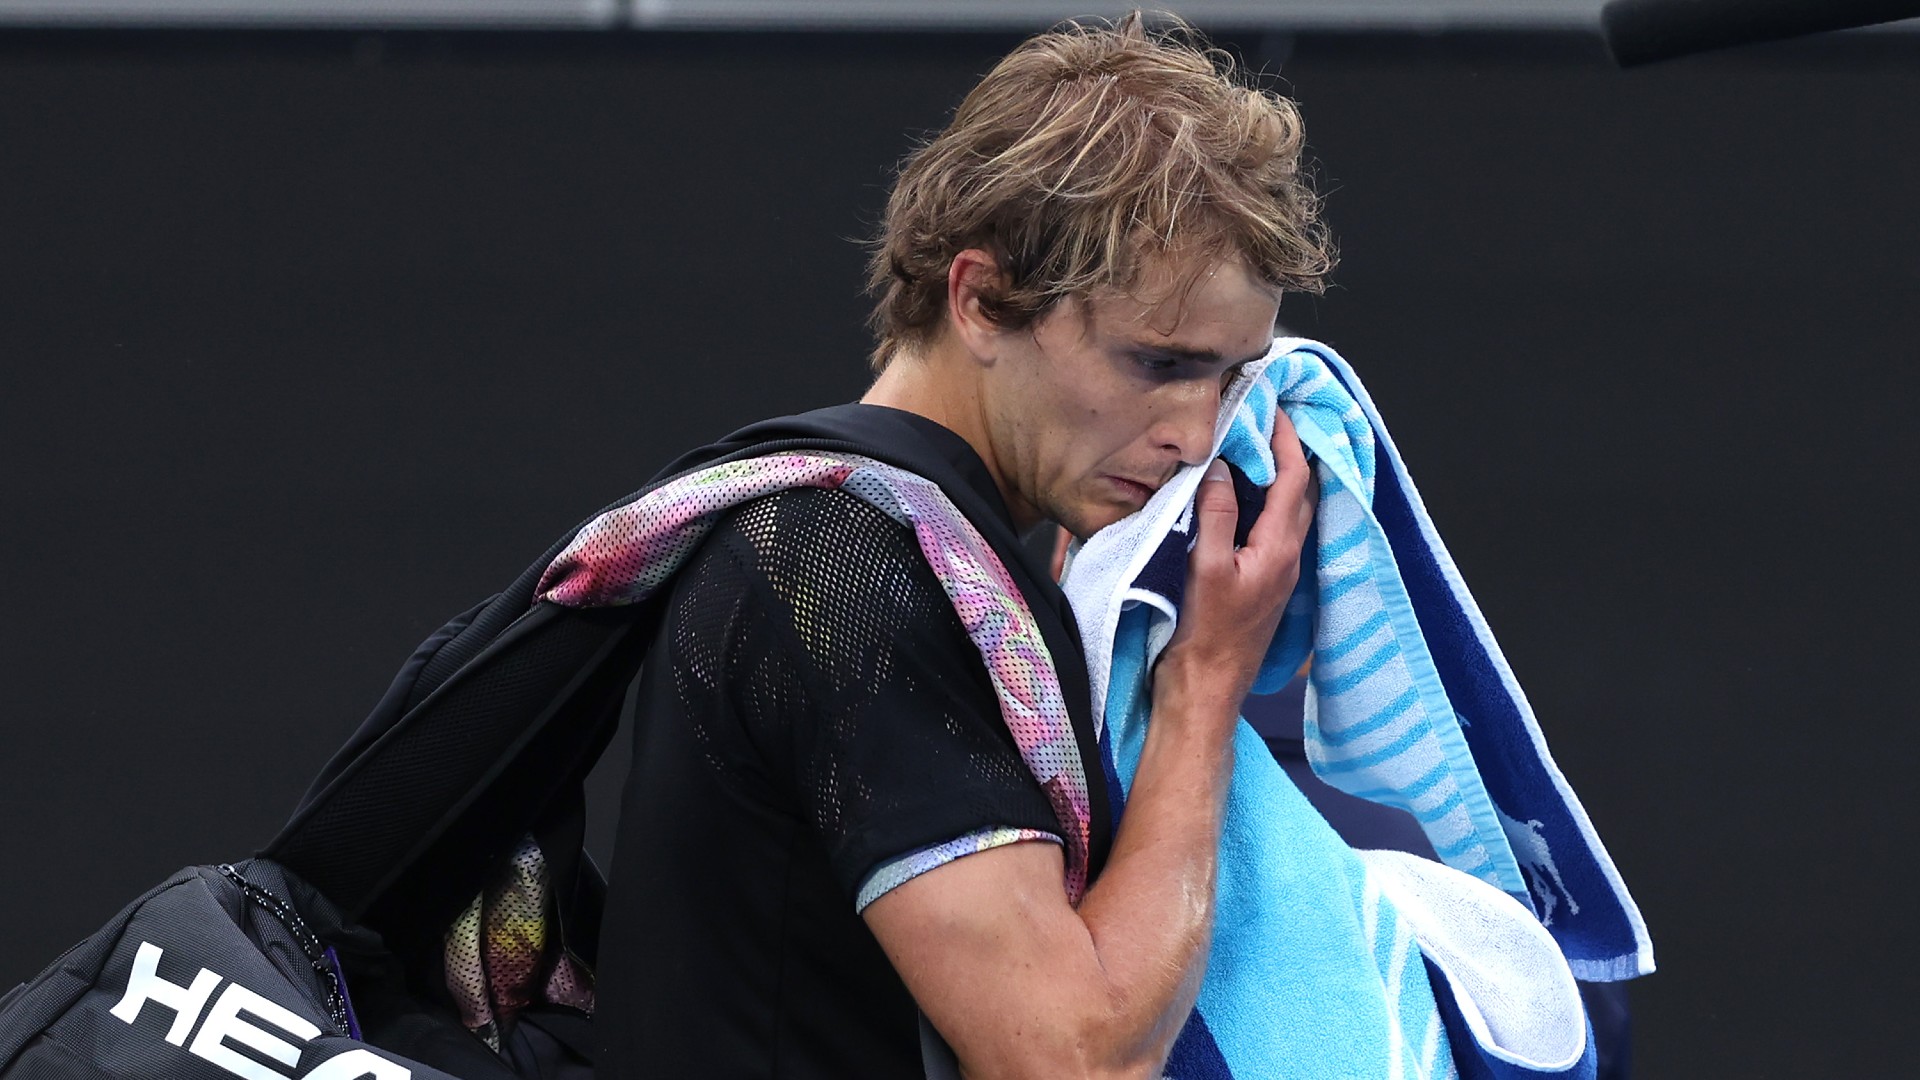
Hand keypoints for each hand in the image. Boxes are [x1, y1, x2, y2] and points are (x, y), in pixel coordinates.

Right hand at [1156, 408, 1314, 719]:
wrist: (1205, 688)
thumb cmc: (1203, 634)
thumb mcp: (1203, 568)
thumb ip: (1214, 514)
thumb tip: (1219, 467)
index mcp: (1280, 548)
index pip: (1294, 478)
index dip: (1286, 438)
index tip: (1271, 407)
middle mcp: (1288, 557)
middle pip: (1301, 490)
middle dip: (1289, 450)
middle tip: (1265, 418)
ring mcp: (1279, 572)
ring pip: (1290, 510)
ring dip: (1279, 474)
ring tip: (1255, 446)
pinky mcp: (1264, 584)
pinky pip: (1274, 528)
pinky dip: (1265, 500)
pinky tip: (1241, 496)